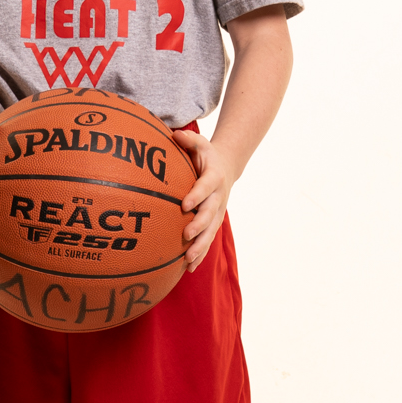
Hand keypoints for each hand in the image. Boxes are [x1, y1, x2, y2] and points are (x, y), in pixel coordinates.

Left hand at [173, 131, 237, 272]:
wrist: (226, 168)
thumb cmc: (207, 155)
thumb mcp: (201, 143)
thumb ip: (189, 140)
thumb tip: (175, 134)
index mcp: (214, 178)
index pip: (205, 187)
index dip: (196, 195)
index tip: (184, 204)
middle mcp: (218, 197)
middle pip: (209, 214)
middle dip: (199, 226)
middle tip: (186, 235)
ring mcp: (217, 212)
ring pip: (210, 232)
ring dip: (200, 246)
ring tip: (188, 259)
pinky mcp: (214, 223)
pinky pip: (207, 240)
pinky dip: (200, 254)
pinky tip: (189, 268)